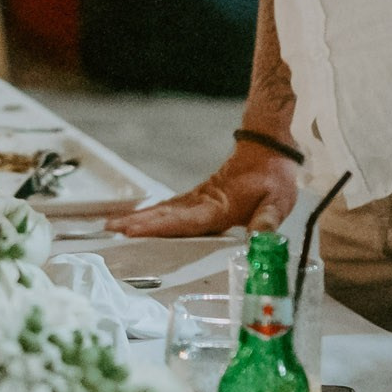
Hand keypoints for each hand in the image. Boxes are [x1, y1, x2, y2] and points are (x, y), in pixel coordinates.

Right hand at [106, 142, 298, 237]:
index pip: (186, 219)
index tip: (136, 230)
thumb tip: (259, 242)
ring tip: (114, 225)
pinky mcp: (198, 197)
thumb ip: (266, 221)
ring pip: (165, 209)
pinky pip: (171, 206)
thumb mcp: (278, 200)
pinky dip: (152, 213)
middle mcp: (204, 201)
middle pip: (167, 214)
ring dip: (139, 218)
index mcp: (221, 206)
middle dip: (139, 223)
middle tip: (113, 230)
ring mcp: (198, 198)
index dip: (161, 227)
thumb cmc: (273, 177)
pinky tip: (140, 220)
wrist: (267, 149)